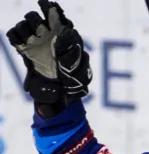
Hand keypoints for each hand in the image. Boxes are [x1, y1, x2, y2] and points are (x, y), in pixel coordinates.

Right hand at [6, 1, 90, 115]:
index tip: (47, 6)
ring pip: (25, 25)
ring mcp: (35, 42)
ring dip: (25, 28)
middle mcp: (47, 36)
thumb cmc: (74, 82)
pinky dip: (15, 36)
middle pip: (36, 17)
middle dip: (35, 20)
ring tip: (29, 38)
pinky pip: (14, 36)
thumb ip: (75, 53)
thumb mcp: (79, 69)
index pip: (55, 15)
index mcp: (62, 36)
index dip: (50, 8)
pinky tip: (20, 43)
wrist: (59, 95)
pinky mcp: (24, 50)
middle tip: (38, 31)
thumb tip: (70, 34)